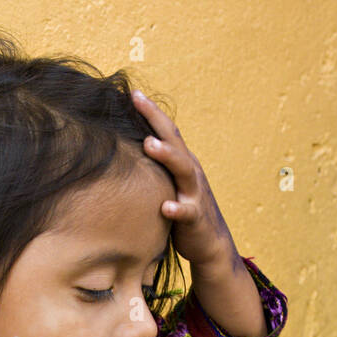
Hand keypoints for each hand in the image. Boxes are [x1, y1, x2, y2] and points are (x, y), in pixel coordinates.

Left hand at [132, 91, 239, 268]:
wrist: (210, 243)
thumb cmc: (183, 211)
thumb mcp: (168, 184)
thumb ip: (155, 168)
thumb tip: (127, 150)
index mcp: (182, 163)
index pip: (166, 131)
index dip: (151, 112)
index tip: (133, 93)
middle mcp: (190, 172)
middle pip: (175, 141)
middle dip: (156, 120)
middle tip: (138, 101)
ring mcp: (194, 193)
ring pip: (184, 170)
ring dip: (167, 156)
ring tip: (149, 145)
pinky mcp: (195, 218)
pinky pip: (187, 212)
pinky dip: (178, 209)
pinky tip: (166, 208)